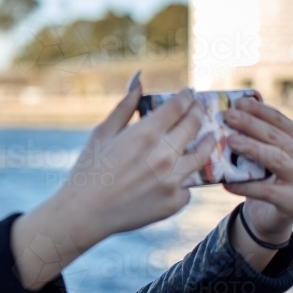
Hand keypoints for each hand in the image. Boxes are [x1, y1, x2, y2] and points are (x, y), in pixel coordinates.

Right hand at [11, 71, 213, 288]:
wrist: (84, 213)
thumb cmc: (88, 170)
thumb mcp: (102, 133)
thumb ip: (125, 106)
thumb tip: (139, 79)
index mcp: (146, 134)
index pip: (180, 106)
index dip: (188, 96)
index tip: (189, 94)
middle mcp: (164, 155)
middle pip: (195, 125)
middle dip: (199, 113)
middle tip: (200, 110)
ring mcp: (172, 180)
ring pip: (203, 154)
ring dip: (207, 141)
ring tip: (208, 137)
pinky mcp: (174, 202)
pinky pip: (190, 184)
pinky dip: (186, 178)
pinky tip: (180, 174)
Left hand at [221, 97, 292, 244]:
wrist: (267, 214)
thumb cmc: (259, 177)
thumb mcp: (257, 154)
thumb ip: (250, 136)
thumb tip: (223, 113)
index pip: (279, 121)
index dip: (259, 110)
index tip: (237, 102)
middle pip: (277, 138)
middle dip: (251, 125)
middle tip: (228, 116)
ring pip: (277, 159)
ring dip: (252, 148)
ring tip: (230, 141)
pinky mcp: (292, 202)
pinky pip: (266, 191)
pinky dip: (244, 186)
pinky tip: (226, 183)